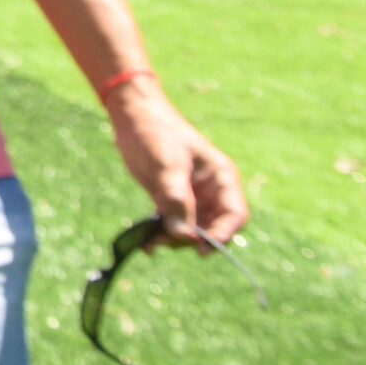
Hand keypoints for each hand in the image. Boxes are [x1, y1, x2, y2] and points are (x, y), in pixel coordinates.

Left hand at [105, 80, 247, 248]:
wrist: (131, 116)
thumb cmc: (156, 132)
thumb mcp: (168, 164)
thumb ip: (177, 200)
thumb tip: (184, 236)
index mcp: (221, 178)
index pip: (235, 215)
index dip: (223, 235)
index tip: (202, 248)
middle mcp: (210, 191)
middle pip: (212, 228)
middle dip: (193, 240)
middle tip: (169, 242)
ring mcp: (191, 196)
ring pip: (191, 230)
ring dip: (175, 239)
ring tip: (151, 243)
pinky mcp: (171, 199)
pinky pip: (172, 223)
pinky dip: (162, 233)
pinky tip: (147, 242)